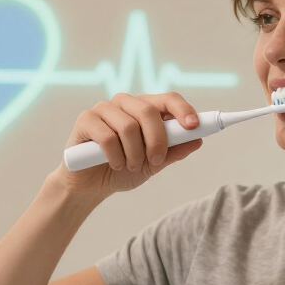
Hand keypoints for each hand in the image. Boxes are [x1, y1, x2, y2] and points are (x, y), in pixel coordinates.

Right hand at [50, 92, 204, 198]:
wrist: (91, 185)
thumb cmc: (123, 169)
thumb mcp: (154, 164)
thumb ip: (174, 151)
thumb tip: (198, 140)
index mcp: (145, 108)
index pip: (168, 99)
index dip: (182, 110)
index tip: (193, 126)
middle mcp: (125, 103)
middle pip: (148, 111)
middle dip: (157, 140)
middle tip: (156, 160)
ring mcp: (104, 109)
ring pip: (128, 126)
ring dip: (134, 153)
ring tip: (131, 166)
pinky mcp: (86, 120)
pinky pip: (107, 136)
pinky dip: (115, 156)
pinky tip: (115, 164)